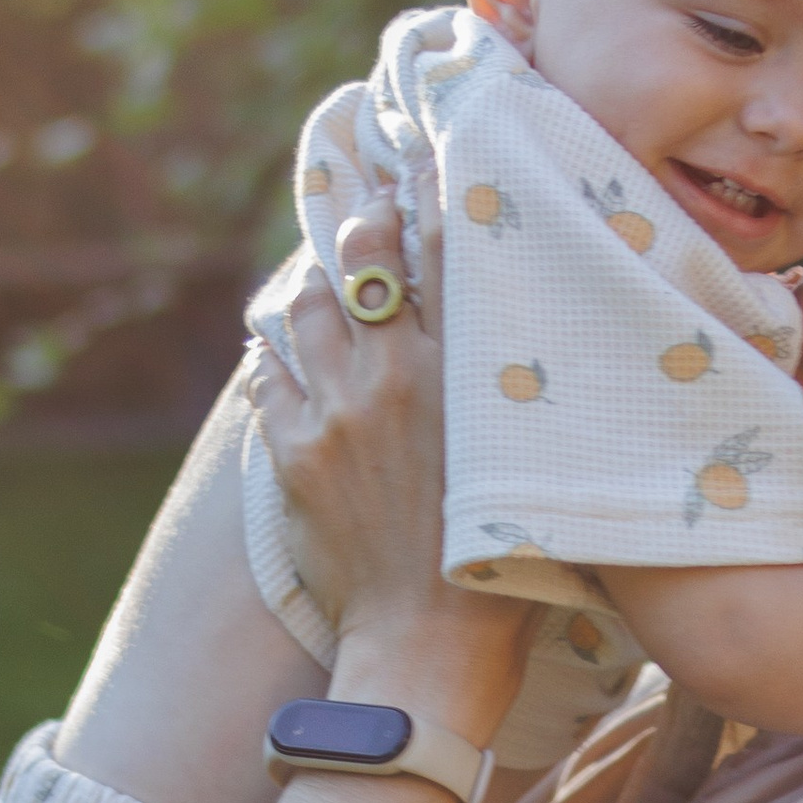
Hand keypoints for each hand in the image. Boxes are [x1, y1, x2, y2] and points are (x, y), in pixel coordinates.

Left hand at [248, 203, 532, 743]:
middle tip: (366, 199)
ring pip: (308, 306)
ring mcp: (336, 411)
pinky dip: (276, 354)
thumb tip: (516, 338)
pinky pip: (268, 374)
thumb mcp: (533, 461)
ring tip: (326, 279)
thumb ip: (518, 392)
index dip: (432, 188)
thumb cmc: (507, 570)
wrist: (429, 649)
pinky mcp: (292, 452)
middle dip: (365, 219)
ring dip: (317, 287)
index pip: (445, 245)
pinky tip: (283, 348)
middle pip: (366, 255)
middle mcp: (397, 376)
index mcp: (466, 372)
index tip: (426, 152)